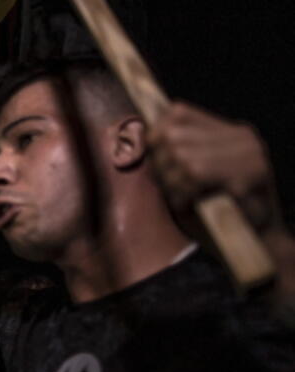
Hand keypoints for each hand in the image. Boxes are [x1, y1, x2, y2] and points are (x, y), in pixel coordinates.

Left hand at [149, 102, 282, 235]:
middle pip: (174, 135)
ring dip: (173, 184)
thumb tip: (136, 136)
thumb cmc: (215, 211)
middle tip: (171, 187)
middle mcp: (243, 137)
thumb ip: (174, 153)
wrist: (254, 241)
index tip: (152, 157)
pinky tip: (191, 205)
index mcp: (230, 132)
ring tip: (183, 198)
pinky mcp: (249, 174)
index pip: (178, 112)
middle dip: (161, 165)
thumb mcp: (192, 177)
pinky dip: (184, 195)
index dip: (155, 132)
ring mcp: (250, 154)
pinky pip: (196, 175)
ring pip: (183, 157)